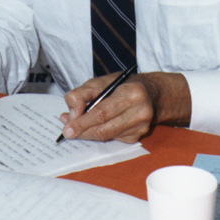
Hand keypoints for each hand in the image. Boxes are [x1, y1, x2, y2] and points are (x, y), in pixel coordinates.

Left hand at [59, 72, 190, 143]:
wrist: (151, 93)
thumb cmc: (123, 85)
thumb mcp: (101, 81)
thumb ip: (82, 94)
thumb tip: (72, 114)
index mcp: (132, 93)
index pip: (102, 113)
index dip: (83, 122)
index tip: (68, 129)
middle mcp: (140, 112)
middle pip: (104, 129)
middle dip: (83, 131)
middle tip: (67, 131)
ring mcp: (141, 127)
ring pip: (107, 136)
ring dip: (88, 133)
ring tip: (76, 126)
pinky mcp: (138, 136)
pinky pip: (113, 138)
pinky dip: (100, 134)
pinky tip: (95, 126)